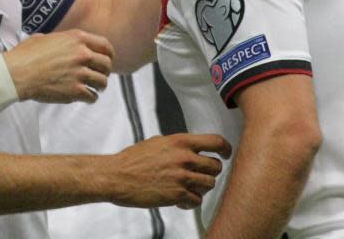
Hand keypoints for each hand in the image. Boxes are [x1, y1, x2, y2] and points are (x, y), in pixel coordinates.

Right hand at [4, 30, 113, 103]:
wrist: (16, 74)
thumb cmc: (25, 55)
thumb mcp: (45, 37)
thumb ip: (61, 40)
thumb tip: (64, 44)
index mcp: (76, 39)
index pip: (105, 45)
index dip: (109, 54)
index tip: (107, 59)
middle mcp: (82, 54)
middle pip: (107, 64)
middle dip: (105, 71)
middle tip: (99, 75)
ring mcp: (80, 73)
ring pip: (102, 82)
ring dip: (99, 86)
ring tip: (94, 88)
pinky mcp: (75, 91)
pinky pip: (92, 96)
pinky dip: (91, 98)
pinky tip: (86, 97)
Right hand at [108, 133, 230, 208]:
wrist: (117, 176)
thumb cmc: (133, 159)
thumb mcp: (157, 142)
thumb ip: (177, 146)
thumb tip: (189, 149)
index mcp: (180, 142)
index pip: (215, 141)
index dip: (225, 148)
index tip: (226, 153)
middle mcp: (184, 158)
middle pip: (216, 166)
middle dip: (211, 172)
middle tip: (202, 175)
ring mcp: (182, 177)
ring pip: (209, 184)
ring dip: (201, 188)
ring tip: (188, 188)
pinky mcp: (176, 195)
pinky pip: (196, 200)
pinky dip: (190, 201)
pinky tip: (180, 199)